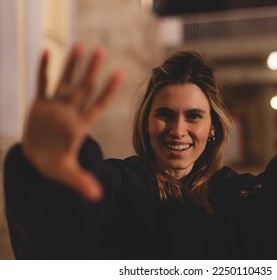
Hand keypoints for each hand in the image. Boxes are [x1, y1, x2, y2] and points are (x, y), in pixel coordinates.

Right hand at [22, 44, 122, 200]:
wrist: (37, 158)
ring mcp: (55, 107)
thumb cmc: (54, 164)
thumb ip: (81, 182)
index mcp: (79, 127)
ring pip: (65, 82)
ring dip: (71, 65)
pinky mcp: (40, 105)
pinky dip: (44, 69)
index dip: (108, 91)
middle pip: (83, 88)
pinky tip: (48, 51)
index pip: (97, 105)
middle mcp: (70, 113)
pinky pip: (42, 84)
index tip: (120, 74)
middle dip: (91, 71)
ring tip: (80, 46)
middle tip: (101, 51)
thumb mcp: (66, 174)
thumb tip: (97, 197)